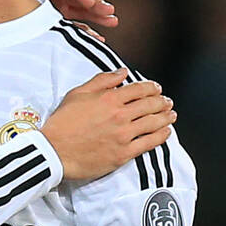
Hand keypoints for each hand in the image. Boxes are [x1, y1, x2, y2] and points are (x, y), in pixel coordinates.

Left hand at [23, 0, 117, 38]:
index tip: (91, 3)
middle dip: (94, 5)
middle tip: (110, 12)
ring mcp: (53, 4)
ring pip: (79, 10)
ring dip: (95, 16)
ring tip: (112, 20)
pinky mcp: (52, 17)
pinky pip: (72, 23)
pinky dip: (84, 30)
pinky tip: (97, 37)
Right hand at [42, 69, 175, 180]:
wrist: (54, 152)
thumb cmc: (62, 123)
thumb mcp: (77, 94)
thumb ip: (102, 81)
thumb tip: (122, 72)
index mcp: (109, 98)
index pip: (140, 89)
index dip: (152, 87)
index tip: (156, 88)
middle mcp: (120, 115)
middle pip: (151, 105)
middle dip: (162, 101)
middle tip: (167, 102)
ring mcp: (124, 135)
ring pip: (154, 123)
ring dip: (166, 117)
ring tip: (171, 115)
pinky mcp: (124, 154)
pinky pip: (149, 143)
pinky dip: (162, 136)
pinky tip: (166, 132)